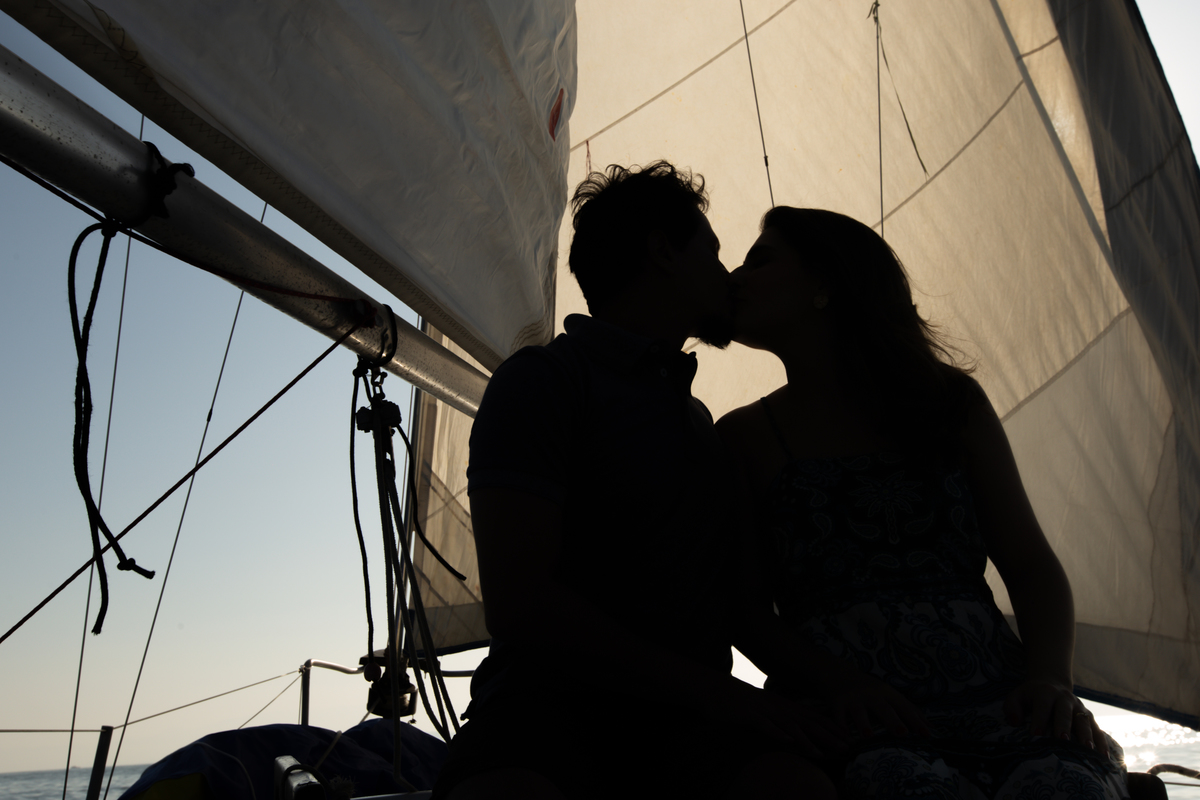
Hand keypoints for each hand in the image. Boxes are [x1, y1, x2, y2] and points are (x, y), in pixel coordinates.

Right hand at [716, 676, 846, 758]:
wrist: (716, 690)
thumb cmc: (742, 704)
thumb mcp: (766, 713)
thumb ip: (782, 724)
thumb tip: (798, 738)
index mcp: (785, 707)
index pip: (814, 719)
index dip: (833, 729)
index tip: (850, 740)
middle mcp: (779, 708)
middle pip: (808, 723)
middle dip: (828, 736)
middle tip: (847, 748)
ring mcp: (765, 711)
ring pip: (790, 726)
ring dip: (807, 740)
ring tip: (821, 752)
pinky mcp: (750, 716)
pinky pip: (765, 726)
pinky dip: (777, 733)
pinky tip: (788, 742)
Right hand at [770, 665, 931, 740]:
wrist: (836, 672)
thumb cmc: (867, 688)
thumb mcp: (887, 694)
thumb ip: (907, 709)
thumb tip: (931, 727)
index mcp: (886, 692)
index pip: (904, 707)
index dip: (915, 720)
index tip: (926, 734)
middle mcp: (871, 693)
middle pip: (883, 708)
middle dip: (892, 720)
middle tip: (901, 733)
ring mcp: (853, 697)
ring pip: (859, 711)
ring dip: (863, 723)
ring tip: (868, 735)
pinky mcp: (837, 701)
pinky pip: (838, 715)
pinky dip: (840, 725)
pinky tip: (843, 735)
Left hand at [1004, 678, 1109, 756]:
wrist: (1051, 684)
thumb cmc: (1031, 696)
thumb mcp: (1016, 696)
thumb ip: (1011, 707)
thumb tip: (1015, 722)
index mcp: (1045, 692)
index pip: (1042, 706)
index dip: (1039, 720)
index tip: (1035, 736)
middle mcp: (1064, 698)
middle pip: (1064, 712)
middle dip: (1064, 726)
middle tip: (1063, 740)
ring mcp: (1078, 707)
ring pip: (1083, 720)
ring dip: (1086, 735)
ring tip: (1087, 749)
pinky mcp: (1088, 716)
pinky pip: (1097, 729)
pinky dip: (1102, 742)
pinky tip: (1104, 756)